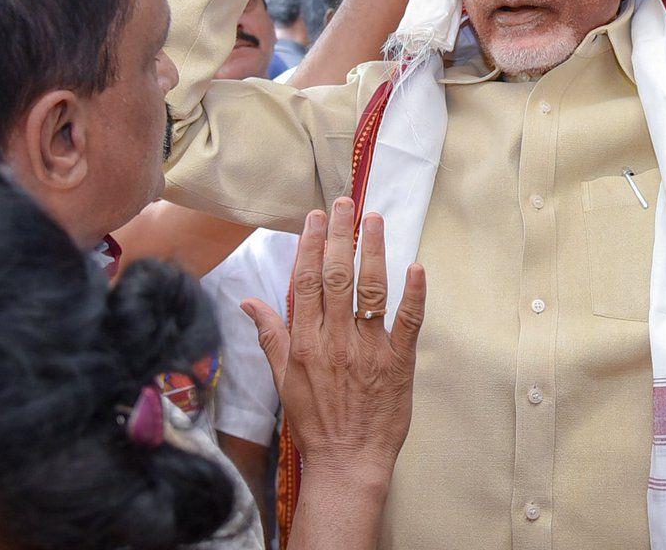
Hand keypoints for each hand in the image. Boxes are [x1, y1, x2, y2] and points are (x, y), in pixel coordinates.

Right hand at [243, 198, 424, 476]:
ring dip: (374, 250)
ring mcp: (368, 349)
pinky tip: (416, 266)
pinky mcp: (398, 361)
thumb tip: (248, 301)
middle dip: (341, 234)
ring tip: (374, 219)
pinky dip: (414, 293)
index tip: (315, 216)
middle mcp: (335, 340)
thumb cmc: (314, 421)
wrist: (347, 463)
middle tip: (345, 202)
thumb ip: (270, 335)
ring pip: (371, 290)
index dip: (310, 243)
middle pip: (338, 275)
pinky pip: (407, 321)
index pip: (306, 281)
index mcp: (305, 341)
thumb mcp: (282, 379)